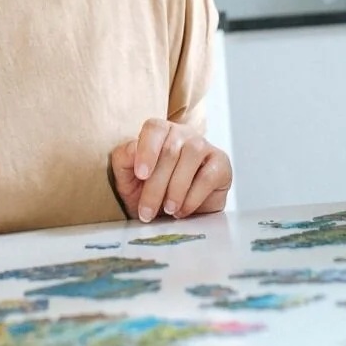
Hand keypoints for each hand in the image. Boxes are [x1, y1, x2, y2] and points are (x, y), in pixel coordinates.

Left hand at [110, 119, 231, 221]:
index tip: (140, 175)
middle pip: (171, 149)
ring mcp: (205, 147)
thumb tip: (132, 148)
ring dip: (176, 188)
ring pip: (192, 155)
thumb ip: (124, 161)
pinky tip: (182, 210)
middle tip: (146, 212)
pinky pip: (208, 175)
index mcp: (161, 133)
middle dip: (156, 185)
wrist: (174, 217)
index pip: (154, 128)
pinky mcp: (221, 164)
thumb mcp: (128, 181)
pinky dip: (193, 196)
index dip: (147, 149)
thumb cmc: (149, 194)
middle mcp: (184, 134)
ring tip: (167, 209)